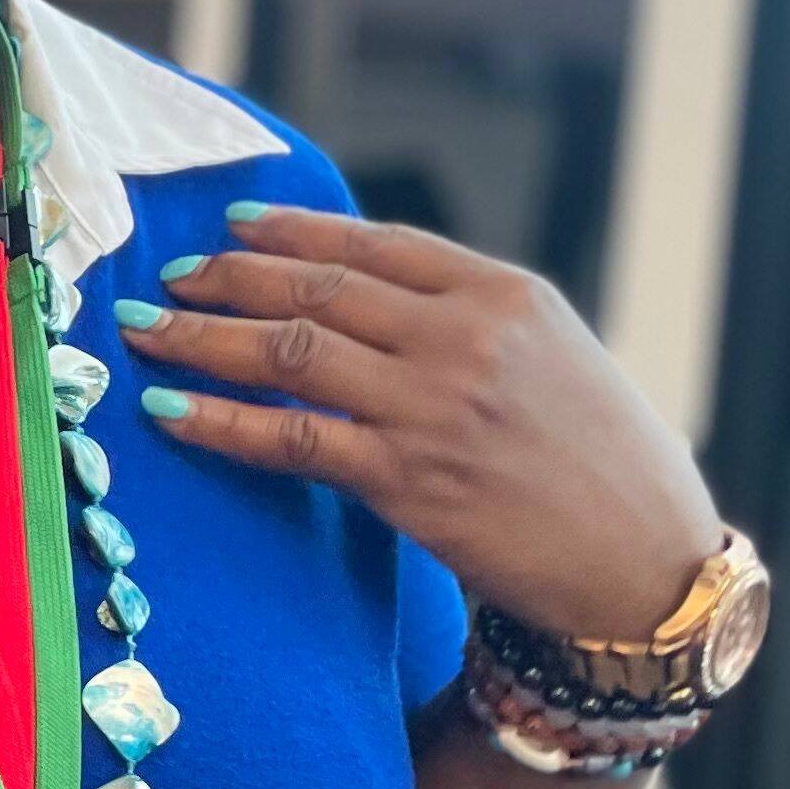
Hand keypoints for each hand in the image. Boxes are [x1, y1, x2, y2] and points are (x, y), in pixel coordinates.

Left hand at [115, 204, 725, 641]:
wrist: (645, 563)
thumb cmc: (605, 464)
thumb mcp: (554, 357)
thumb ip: (471, 320)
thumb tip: (370, 296)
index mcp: (505, 296)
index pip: (374, 244)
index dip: (292, 230)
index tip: (230, 224)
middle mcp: (464, 338)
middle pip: (317, 288)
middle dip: (229, 277)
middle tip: (168, 277)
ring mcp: (431, 406)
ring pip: (288, 350)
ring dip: (202, 337)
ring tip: (144, 331)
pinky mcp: (405, 478)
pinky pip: (288, 438)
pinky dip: (219, 421)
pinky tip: (168, 411)